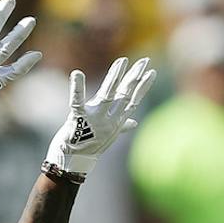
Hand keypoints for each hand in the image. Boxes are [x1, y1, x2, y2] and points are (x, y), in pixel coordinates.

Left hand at [47, 56, 153, 176]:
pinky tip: (77, 73)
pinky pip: (77, 101)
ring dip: (115, 76)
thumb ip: (122, 126)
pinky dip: (77, 88)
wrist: (73, 162)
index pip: (133, 100)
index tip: (151, 72)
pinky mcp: (77, 119)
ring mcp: (94, 119)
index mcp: (116, 121)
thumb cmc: (89, 146)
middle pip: (125, 94)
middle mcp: (109, 119)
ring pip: (107, 94)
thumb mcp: (109, 135)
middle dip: (135, 76)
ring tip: (122, 61)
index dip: (142, 86)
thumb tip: (133, 123)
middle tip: (144, 60)